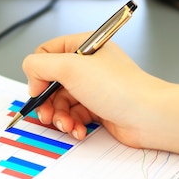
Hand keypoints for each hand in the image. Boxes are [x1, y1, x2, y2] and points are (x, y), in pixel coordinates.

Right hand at [22, 33, 169, 143]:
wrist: (149, 116)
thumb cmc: (119, 88)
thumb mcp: (70, 67)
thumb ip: (40, 65)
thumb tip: (30, 74)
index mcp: (83, 47)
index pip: (47, 53)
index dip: (38, 73)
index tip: (39, 90)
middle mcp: (88, 66)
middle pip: (51, 82)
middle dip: (47, 102)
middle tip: (47, 115)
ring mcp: (93, 88)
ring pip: (61, 103)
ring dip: (60, 117)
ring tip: (66, 125)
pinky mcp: (99, 108)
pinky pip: (75, 116)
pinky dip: (73, 125)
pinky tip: (79, 131)